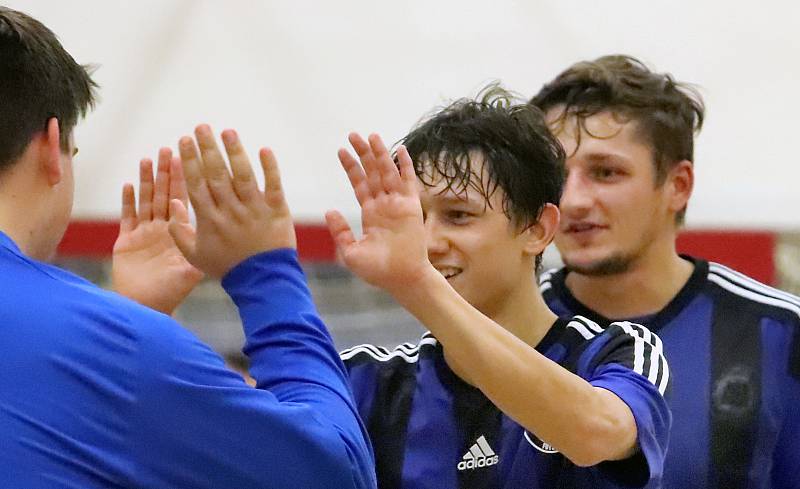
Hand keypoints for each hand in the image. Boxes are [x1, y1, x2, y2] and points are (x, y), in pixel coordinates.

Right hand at [112, 148, 203, 313]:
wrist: (147, 308)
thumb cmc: (171, 292)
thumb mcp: (190, 269)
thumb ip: (195, 246)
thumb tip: (203, 223)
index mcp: (180, 232)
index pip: (183, 199)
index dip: (184, 179)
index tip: (188, 158)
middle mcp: (163, 229)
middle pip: (164, 194)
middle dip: (166, 172)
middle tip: (168, 149)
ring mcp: (144, 233)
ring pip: (146, 200)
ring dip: (146, 180)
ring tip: (148, 159)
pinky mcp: (126, 241)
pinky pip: (127, 217)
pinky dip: (127, 201)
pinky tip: (127, 184)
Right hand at [169, 125, 295, 278]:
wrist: (262, 280)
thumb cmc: (227, 267)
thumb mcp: (195, 256)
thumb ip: (179, 232)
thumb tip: (170, 205)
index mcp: (209, 219)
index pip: (197, 183)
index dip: (190, 160)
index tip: (184, 140)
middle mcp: (231, 210)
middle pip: (217, 174)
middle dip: (208, 148)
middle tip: (202, 127)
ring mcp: (254, 209)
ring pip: (243, 176)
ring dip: (235, 152)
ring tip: (228, 132)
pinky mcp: (277, 210)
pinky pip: (273, 186)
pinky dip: (270, 168)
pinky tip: (264, 149)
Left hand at [325, 133, 431, 295]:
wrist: (401, 279)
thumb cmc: (378, 271)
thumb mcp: (350, 252)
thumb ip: (340, 231)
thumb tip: (329, 211)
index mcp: (370, 213)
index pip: (359, 184)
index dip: (350, 167)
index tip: (341, 150)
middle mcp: (384, 205)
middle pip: (372, 173)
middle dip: (363, 154)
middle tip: (353, 134)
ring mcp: (398, 204)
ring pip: (388, 173)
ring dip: (380, 154)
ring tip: (371, 136)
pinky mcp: (411, 207)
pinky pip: (408, 182)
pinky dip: (405, 166)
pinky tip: (400, 150)